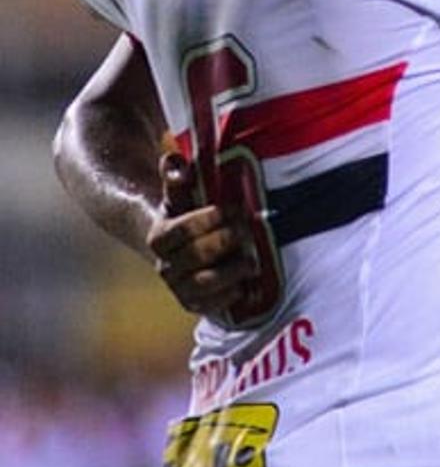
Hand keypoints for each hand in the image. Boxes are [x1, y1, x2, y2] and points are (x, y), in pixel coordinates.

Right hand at [147, 154, 256, 316]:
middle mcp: (165, 265)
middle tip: (249, 229)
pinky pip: (212, 306)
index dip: (209, 218)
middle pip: (196, 255)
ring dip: (232, 270)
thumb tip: (173, 160)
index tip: (232, 207)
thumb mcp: (181, 194)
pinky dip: (231, 295)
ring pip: (204, 283)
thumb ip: (176, 177)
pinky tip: (249, 283)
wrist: (177, 247)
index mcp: (160, 237)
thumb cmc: (187, 213)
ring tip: (253, 259)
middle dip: (226, 240)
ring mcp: (179, 287)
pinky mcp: (194, 303)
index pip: (182, 229)